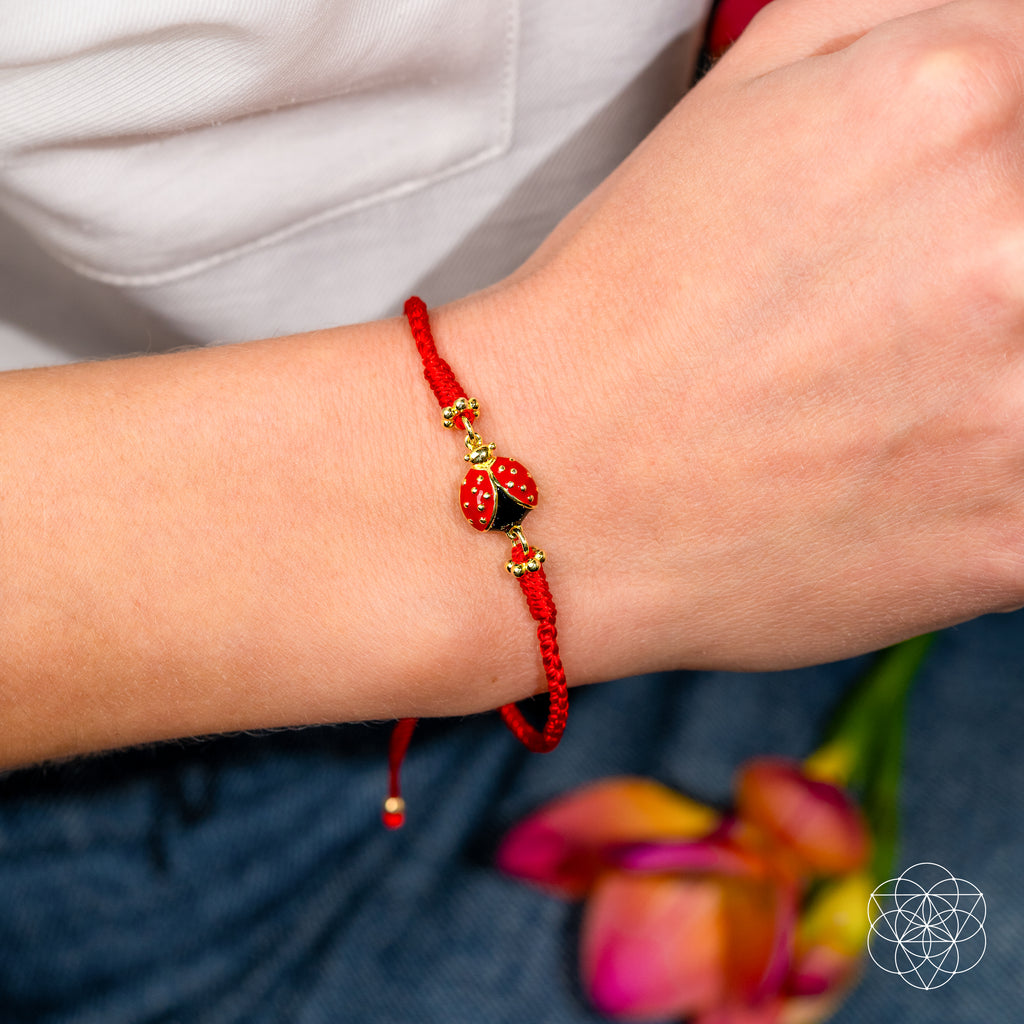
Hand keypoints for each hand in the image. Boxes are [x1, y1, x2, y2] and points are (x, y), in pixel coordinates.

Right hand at [452, 0, 1023, 674]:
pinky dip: (995, 478)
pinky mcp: (1016, 539)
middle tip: (897, 321)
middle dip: (992, 267)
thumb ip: (909, 16)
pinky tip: (909, 479)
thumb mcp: (744, 90)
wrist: (557, 483)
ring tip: (895, 404)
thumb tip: (1009, 39)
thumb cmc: (628, 303)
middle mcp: (1016, 239)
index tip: (941, 223)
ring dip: (998, 379)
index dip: (995, 166)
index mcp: (955, 99)